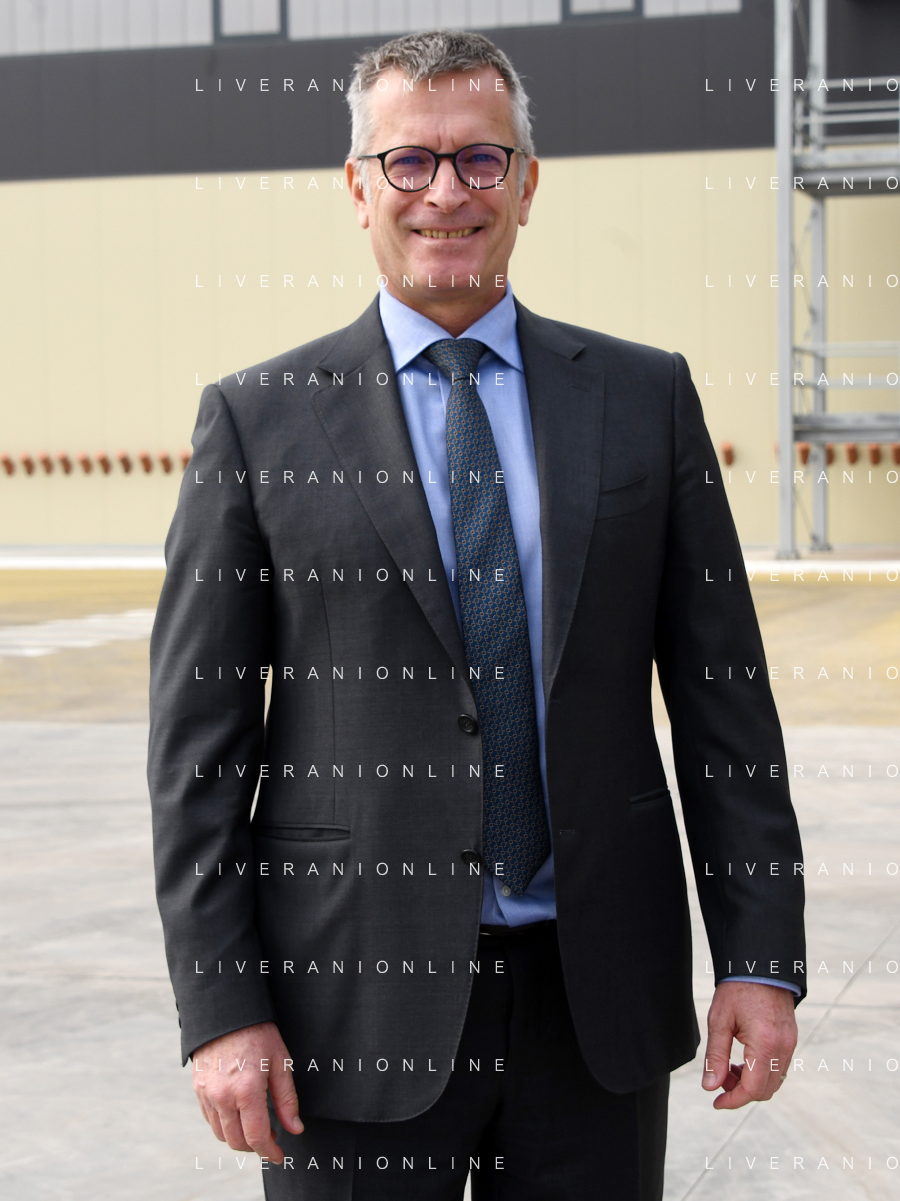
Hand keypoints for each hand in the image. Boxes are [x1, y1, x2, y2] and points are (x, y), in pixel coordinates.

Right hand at [191, 1021, 302, 1163]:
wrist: (227, 1011)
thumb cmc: (258, 1033)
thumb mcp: (281, 1063)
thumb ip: (287, 1100)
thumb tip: (295, 1129)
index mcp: (247, 1090)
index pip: (256, 1136)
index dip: (269, 1152)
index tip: (279, 1156)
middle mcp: (223, 1096)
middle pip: (237, 1141)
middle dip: (256, 1146)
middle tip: (271, 1136)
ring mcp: (207, 1094)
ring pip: (222, 1134)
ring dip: (239, 1137)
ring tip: (256, 1124)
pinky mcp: (198, 1090)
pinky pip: (211, 1120)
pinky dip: (225, 1125)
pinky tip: (239, 1113)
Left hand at [702, 981, 796, 1109]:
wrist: (761, 965)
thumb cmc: (738, 989)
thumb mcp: (719, 1021)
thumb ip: (715, 1056)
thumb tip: (710, 1087)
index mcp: (765, 1044)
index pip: (753, 1089)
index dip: (733, 1100)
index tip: (716, 1102)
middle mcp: (783, 1048)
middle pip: (765, 1090)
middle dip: (741, 1092)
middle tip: (719, 1079)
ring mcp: (790, 1044)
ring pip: (773, 1081)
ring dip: (751, 1083)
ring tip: (729, 1067)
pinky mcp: (791, 1039)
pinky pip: (779, 1068)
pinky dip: (761, 1072)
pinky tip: (743, 1060)